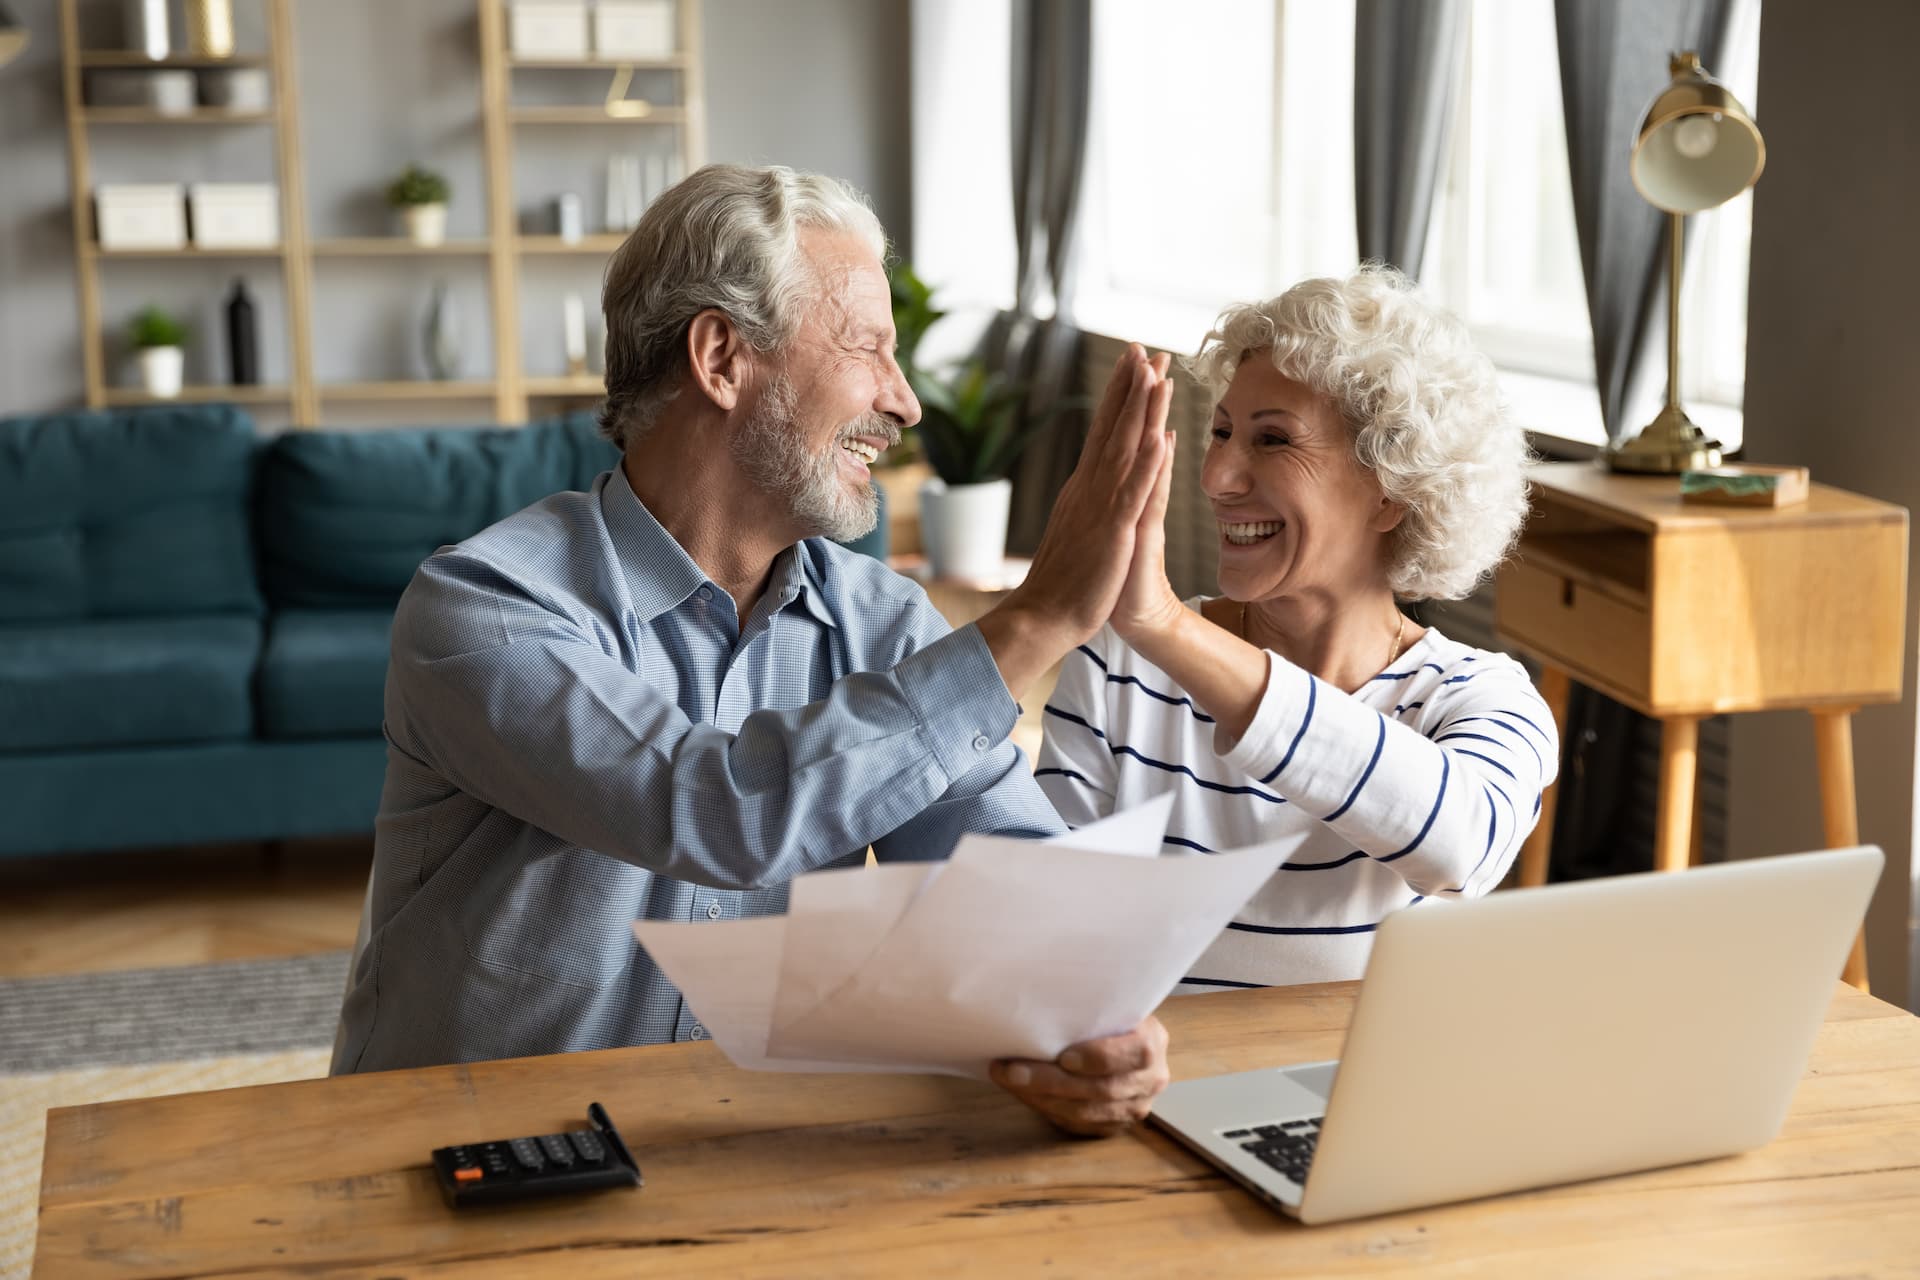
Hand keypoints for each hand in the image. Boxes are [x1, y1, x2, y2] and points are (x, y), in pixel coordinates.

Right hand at [987, 346, 1172, 653]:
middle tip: (1144, 348)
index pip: (1103, 431)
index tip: (1133, 363)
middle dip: (1130, 386)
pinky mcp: (1113, 531)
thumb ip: (1087, 504)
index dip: (1119, 396)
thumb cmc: (1063, 582)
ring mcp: (1100, 507)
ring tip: (1157, 375)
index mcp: (1083, 488)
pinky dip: (1146, 463)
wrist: (1043, 616)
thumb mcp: (1078, 531)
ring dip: (1141, 410)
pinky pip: (1133, 492)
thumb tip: (1092, 483)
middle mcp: (1089, 488)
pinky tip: (1160, 437)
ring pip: (1124, 449)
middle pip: (1112, 428)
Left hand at [989, 1016, 1171, 1137]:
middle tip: (1013, 1071)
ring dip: (1043, 1099)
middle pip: (1102, 1088)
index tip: (1063, 1056)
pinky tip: (1024, 1095)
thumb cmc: (1104, 1015)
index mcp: (1152, 1041)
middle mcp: (1151, 1078)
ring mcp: (1135, 1106)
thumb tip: (1038, 1006)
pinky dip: (1047, 1111)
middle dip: (1052, 1081)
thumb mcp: (1105, 1003)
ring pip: (1087, 1113)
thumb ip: (1088, 1007)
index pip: (1135, 1053)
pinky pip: (1080, 1126)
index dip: (1099, 1057)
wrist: (1117, 1038)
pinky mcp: (1115, 1125)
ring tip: (1010, 1081)